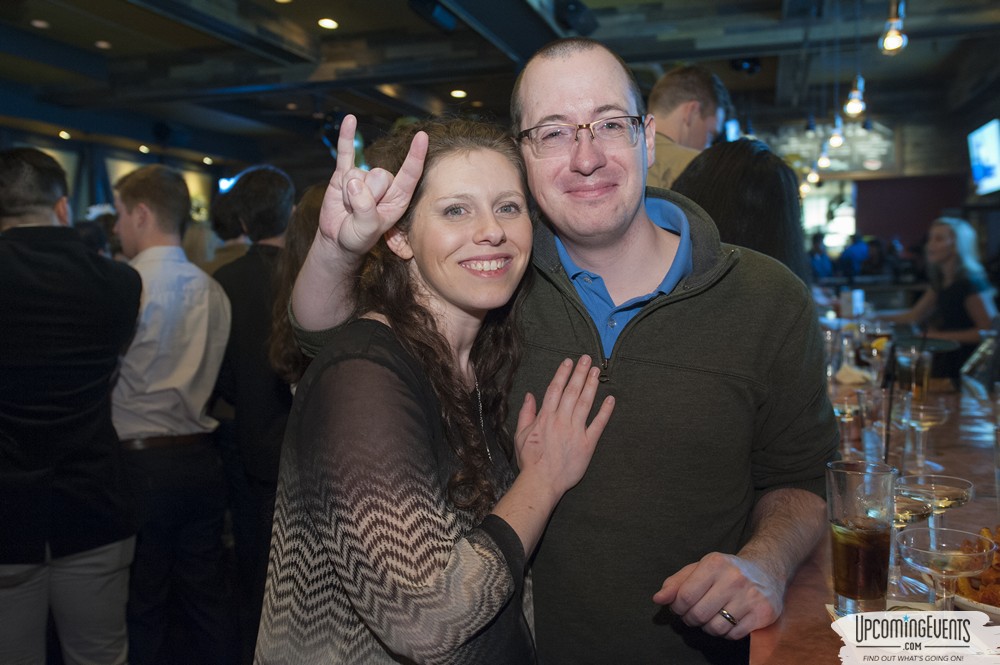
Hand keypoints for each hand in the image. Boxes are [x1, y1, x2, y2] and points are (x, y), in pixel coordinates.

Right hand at [318, 114, 427, 255]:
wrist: (338, 239)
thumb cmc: (358, 237)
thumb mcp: (366, 229)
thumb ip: (365, 209)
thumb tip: (355, 182)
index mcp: (399, 197)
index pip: (410, 173)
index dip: (415, 156)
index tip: (422, 137)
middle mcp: (385, 184)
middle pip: (378, 175)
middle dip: (365, 196)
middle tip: (359, 213)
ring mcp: (365, 176)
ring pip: (357, 174)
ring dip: (348, 194)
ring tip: (349, 207)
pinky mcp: (345, 173)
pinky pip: (346, 151)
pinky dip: (347, 136)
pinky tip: (350, 119)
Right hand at [514, 356, 614, 496]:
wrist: (541, 482)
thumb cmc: (530, 461)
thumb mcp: (521, 434)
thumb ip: (526, 413)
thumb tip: (530, 396)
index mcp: (545, 417)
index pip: (555, 390)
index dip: (562, 374)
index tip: (569, 362)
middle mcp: (561, 420)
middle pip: (572, 392)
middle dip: (579, 373)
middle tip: (587, 359)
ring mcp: (575, 432)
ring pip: (585, 403)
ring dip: (591, 386)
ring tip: (596, 372)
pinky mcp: (587, 444)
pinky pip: (598, 425)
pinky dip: (605, 412)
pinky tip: (610, 400)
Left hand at [651, 552, 782, 639]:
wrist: (766, 570)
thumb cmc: (726, 571)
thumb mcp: (700, 568)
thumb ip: (676, 582)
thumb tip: (658, 599)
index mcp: (714, 564)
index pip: (685, 596)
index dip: (677, 606)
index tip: (679, 606)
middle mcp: (734, 579)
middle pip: (699, 614)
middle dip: (690, 619)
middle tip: (694, 614)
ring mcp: (750, 597)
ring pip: (716, 628)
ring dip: (708, 628)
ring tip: (711, 617)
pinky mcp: (763, 613)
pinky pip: (734, 635)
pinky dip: (726, 633)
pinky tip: (728, 621)